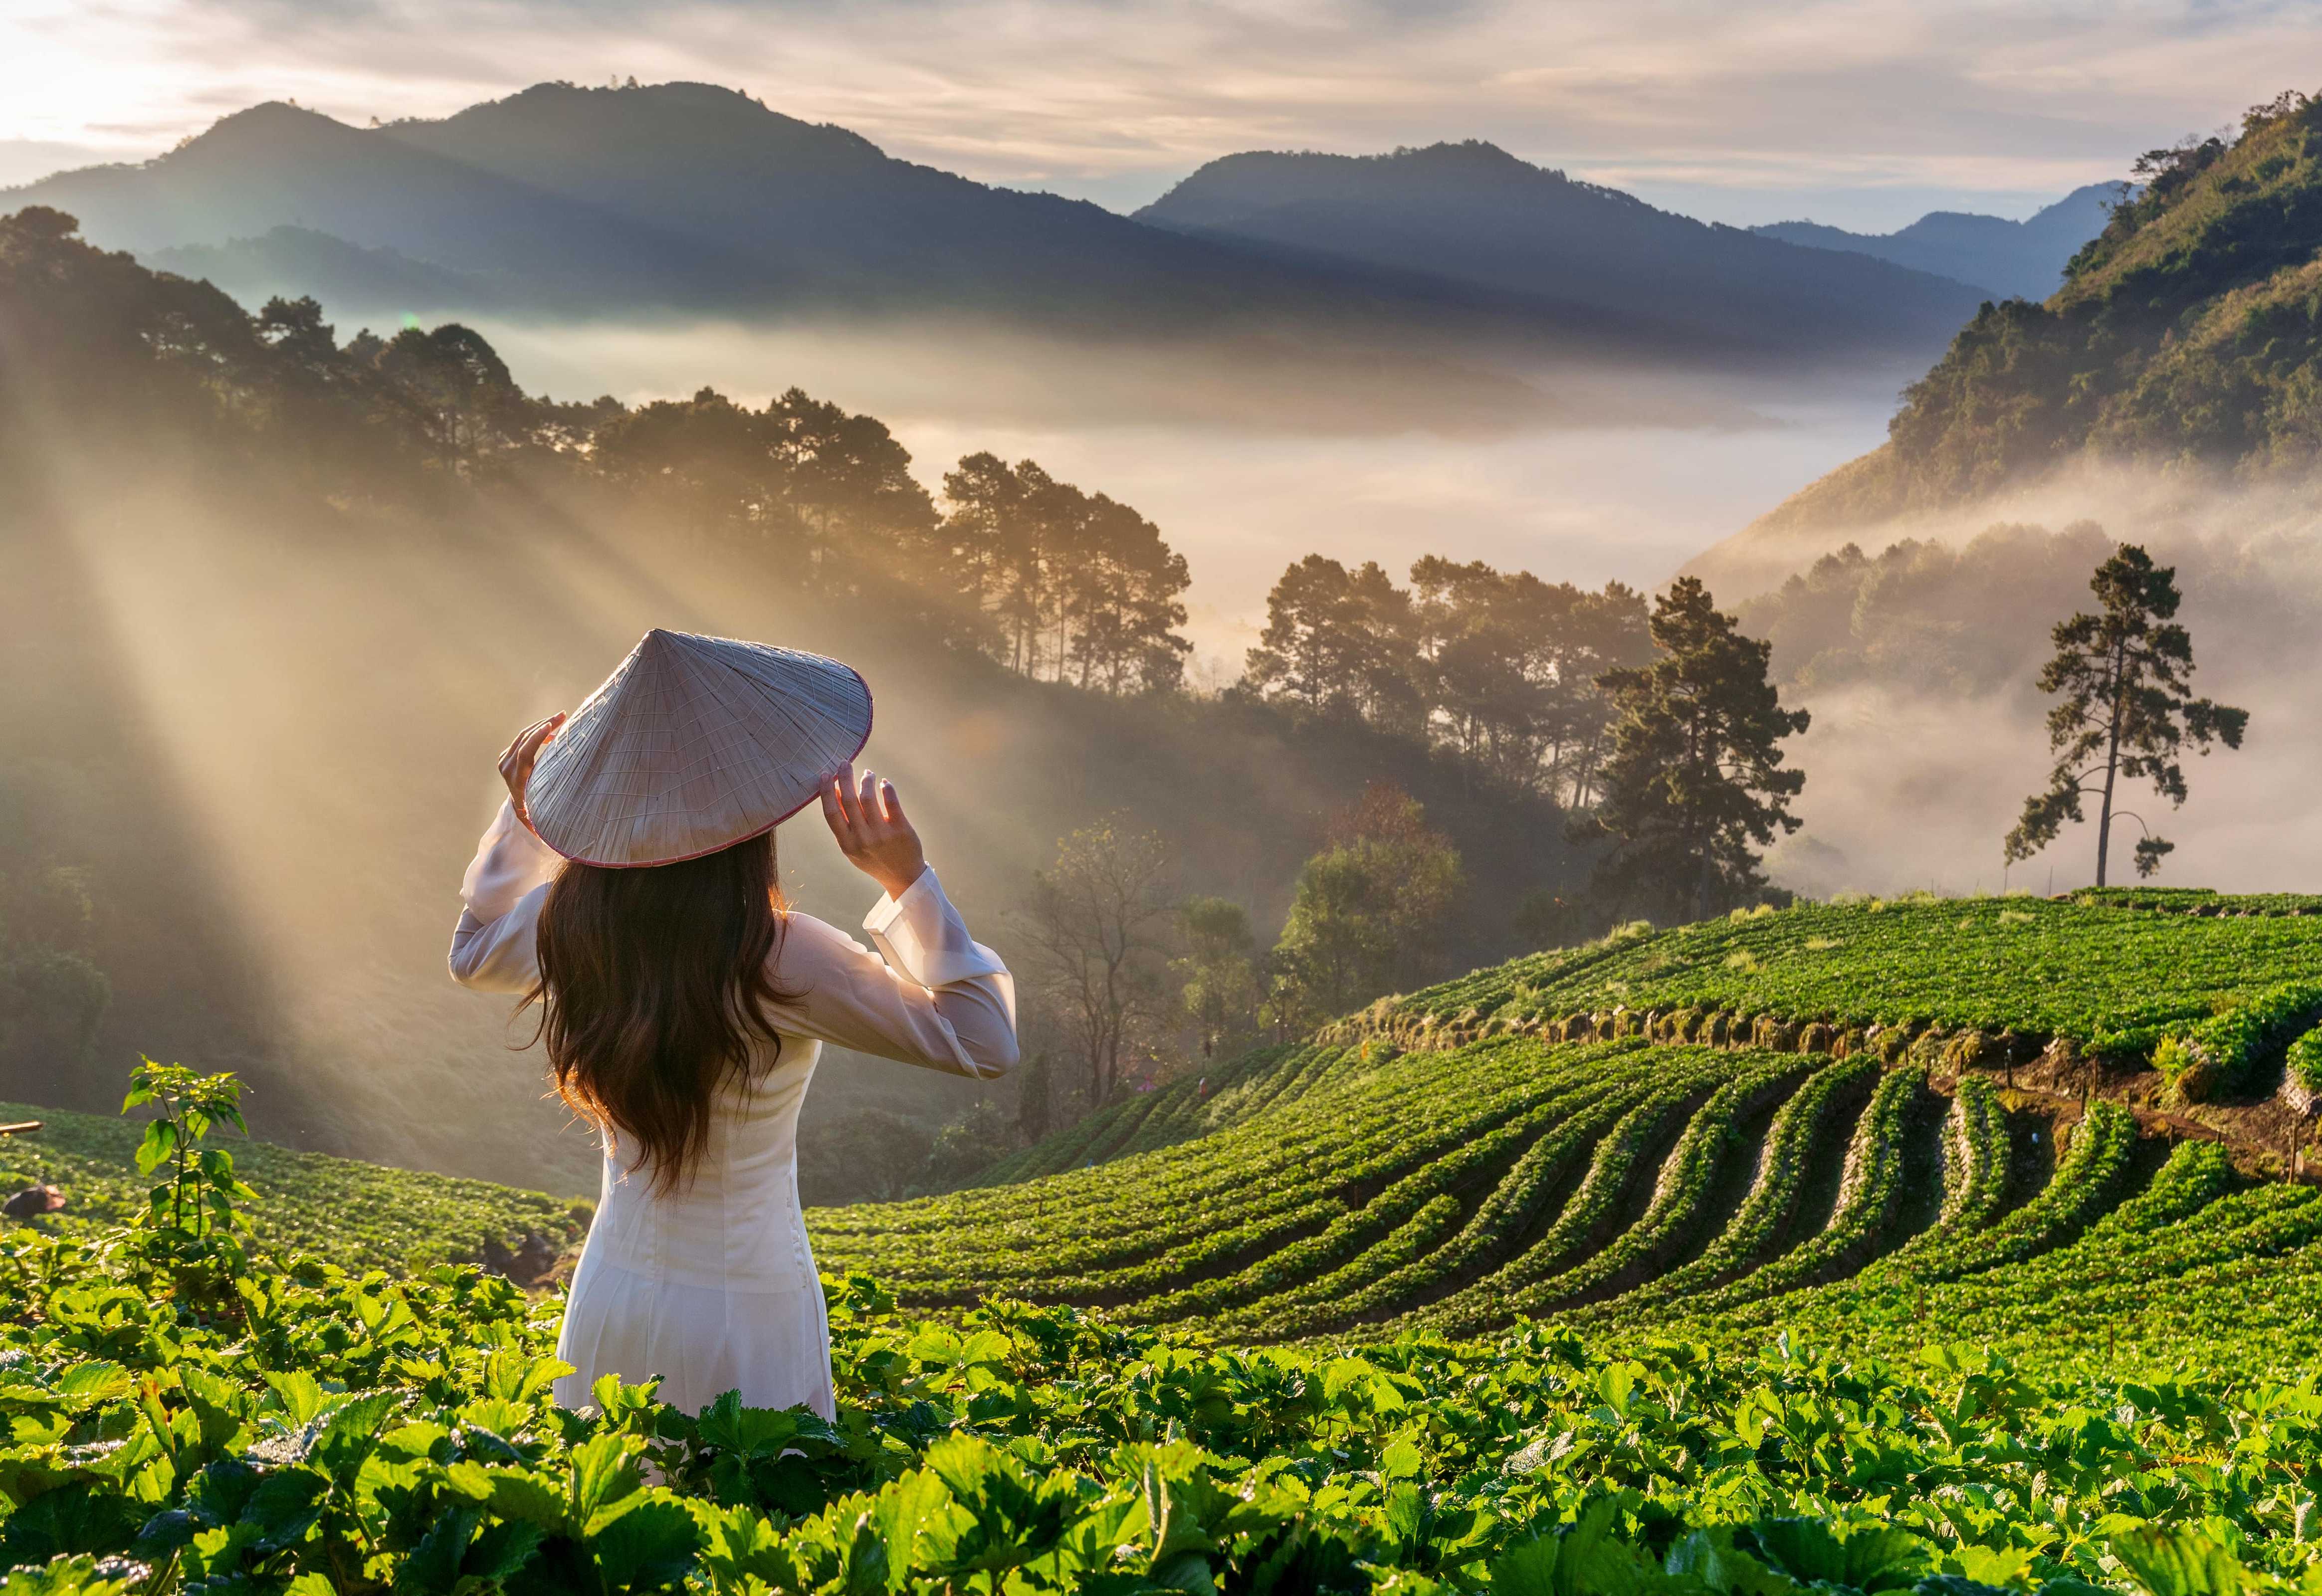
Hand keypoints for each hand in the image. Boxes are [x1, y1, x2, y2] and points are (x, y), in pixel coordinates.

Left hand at [497, 714, 564, 829]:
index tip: (550, 726)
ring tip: (559, 719)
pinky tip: (549, 731)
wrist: (521, 806)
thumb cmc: (540, 802)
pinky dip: (536, 733)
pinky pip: (521, 740)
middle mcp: (507, 768)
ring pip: (523, 736)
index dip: (537, 738)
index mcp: (517, 778)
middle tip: (562, 715)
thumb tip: (575, 763)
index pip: (525, 753)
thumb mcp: (547, 793)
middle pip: (524, 739)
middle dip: (545, 725)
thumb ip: (553, 778)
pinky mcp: (505, 757)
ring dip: (542, 726)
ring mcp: (504, 761)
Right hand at [820, 762, 925, 898]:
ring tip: (868, 774)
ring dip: (866, 780)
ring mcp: (882, 834)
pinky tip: (884, 783)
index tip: (826, 774)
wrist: (903, 877)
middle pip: (849, 800)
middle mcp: (862, 839)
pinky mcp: (901, 830)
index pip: (831, 813)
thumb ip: (843, 823)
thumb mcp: (853, 847)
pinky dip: (886, 788)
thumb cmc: (874, 858)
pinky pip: (892, 802)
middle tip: (844, 763)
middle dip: (845, 778)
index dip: (826, 791)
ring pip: (868, 798)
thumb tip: (834, 792)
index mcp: (846, 844)